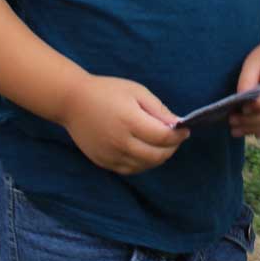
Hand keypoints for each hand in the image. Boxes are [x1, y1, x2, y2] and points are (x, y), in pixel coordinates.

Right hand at [61, 73, 188, 174]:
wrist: (73, 102)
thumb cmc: (108, 91)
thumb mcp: (137, 91)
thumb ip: (158, 109)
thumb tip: (177, 124)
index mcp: (130, 121)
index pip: (163, 137)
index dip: (178, 135)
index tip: (185, 130)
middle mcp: (120, 142)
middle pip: (156, 155)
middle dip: (171, 148)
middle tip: (177, 139)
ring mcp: (111, 155)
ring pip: (144, 166)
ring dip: (159, 158)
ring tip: (164, 146)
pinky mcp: (103, 162)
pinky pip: (130, 169)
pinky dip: (143, 164)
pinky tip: (147, 152)